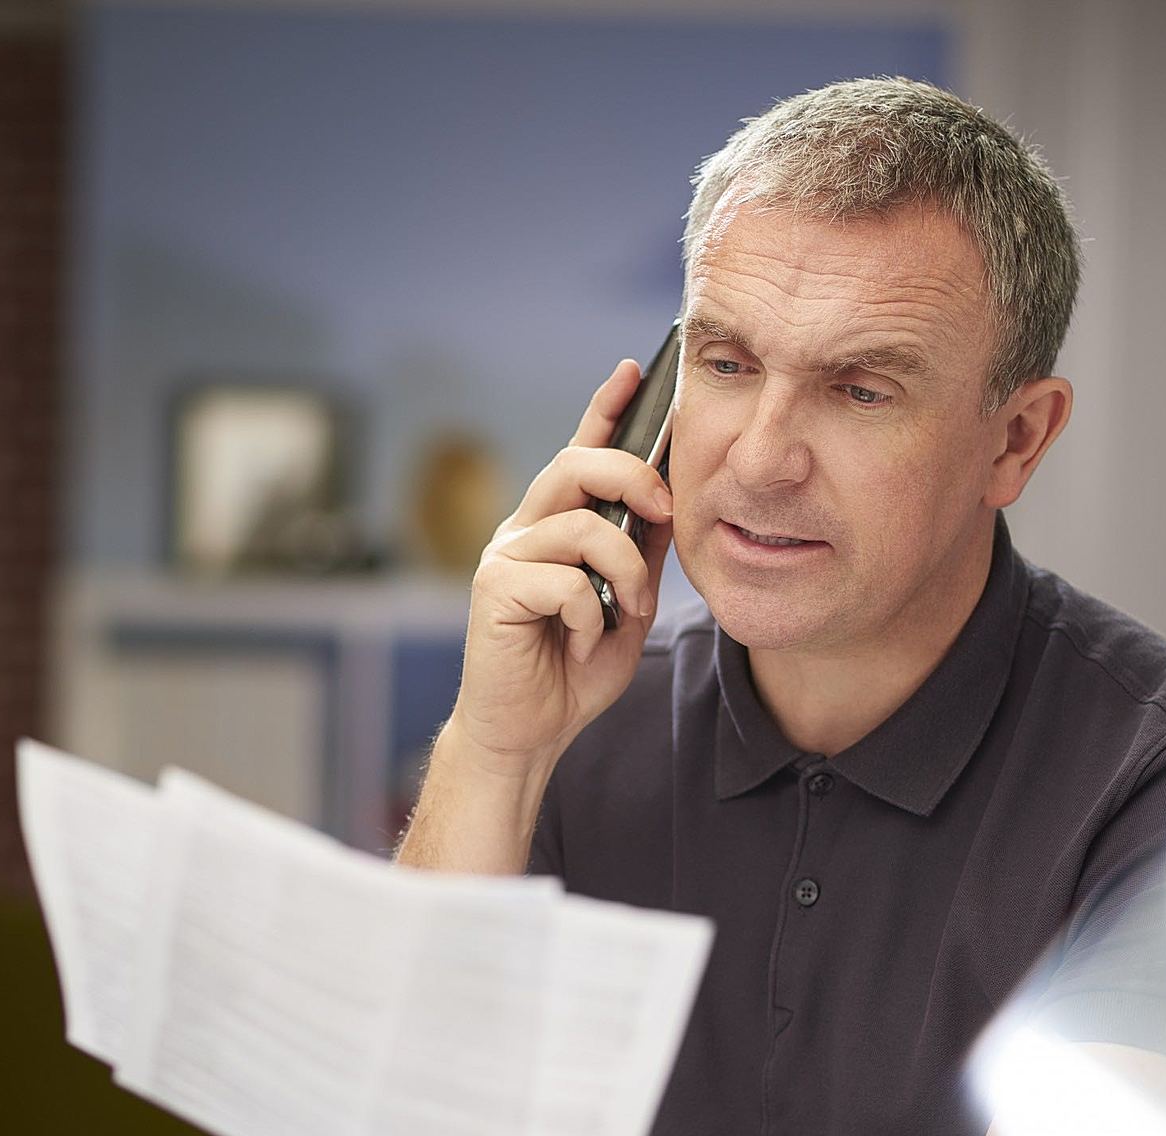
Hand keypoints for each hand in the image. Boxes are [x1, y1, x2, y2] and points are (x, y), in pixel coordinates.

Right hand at [449, 360, 675, 773]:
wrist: (528, 734)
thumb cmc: (571, 673)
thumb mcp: (627, 607)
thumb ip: (643, 555)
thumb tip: (672, 503)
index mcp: (556, 527)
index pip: (580, 452)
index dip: (605, 408)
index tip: (636, 370)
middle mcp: (525, 530)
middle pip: (576, 464)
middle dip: (633, 477)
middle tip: (666, 511)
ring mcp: (505, 556)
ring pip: (582, 526)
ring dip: (624, 572)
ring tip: (626, 613)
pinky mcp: (493, 589)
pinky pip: (564, 581)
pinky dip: (587, 617)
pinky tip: (576, 643)